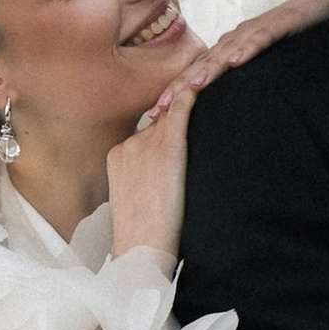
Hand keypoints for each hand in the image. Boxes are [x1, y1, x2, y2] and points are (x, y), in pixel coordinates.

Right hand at [107, 80, 190, 265]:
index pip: (148, 129)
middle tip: (203, 85)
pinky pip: (180, 111)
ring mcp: (144, 144)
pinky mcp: (165, 149)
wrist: (141, 251)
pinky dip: (192, 94)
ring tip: (210, 79)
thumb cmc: (145, 238)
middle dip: (179, 109)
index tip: (182, 108)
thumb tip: (168, 179)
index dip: (167, 118)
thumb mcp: (139, 202)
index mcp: (118, 156)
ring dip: (189, 101)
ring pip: (172, 116)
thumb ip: (149, 180)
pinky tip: (205, 81)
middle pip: (160, 120)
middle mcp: (129, 144)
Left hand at [132, 0, 328, 138]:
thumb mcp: (270, 64)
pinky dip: (247, 48)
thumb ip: (251, 81)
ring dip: (206, 69)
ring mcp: (258, 29)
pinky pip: (260, 37)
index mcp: (234, 49)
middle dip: (179, 87)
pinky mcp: (280, 23)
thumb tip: (236, 110)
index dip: (177, 94)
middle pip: (203, 64)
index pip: (200, 74)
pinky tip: (235, 61)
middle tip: (156, 111)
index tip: (155, 118)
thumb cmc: (299, 36)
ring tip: (188, 88)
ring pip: (226, 51)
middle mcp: (239, 38)